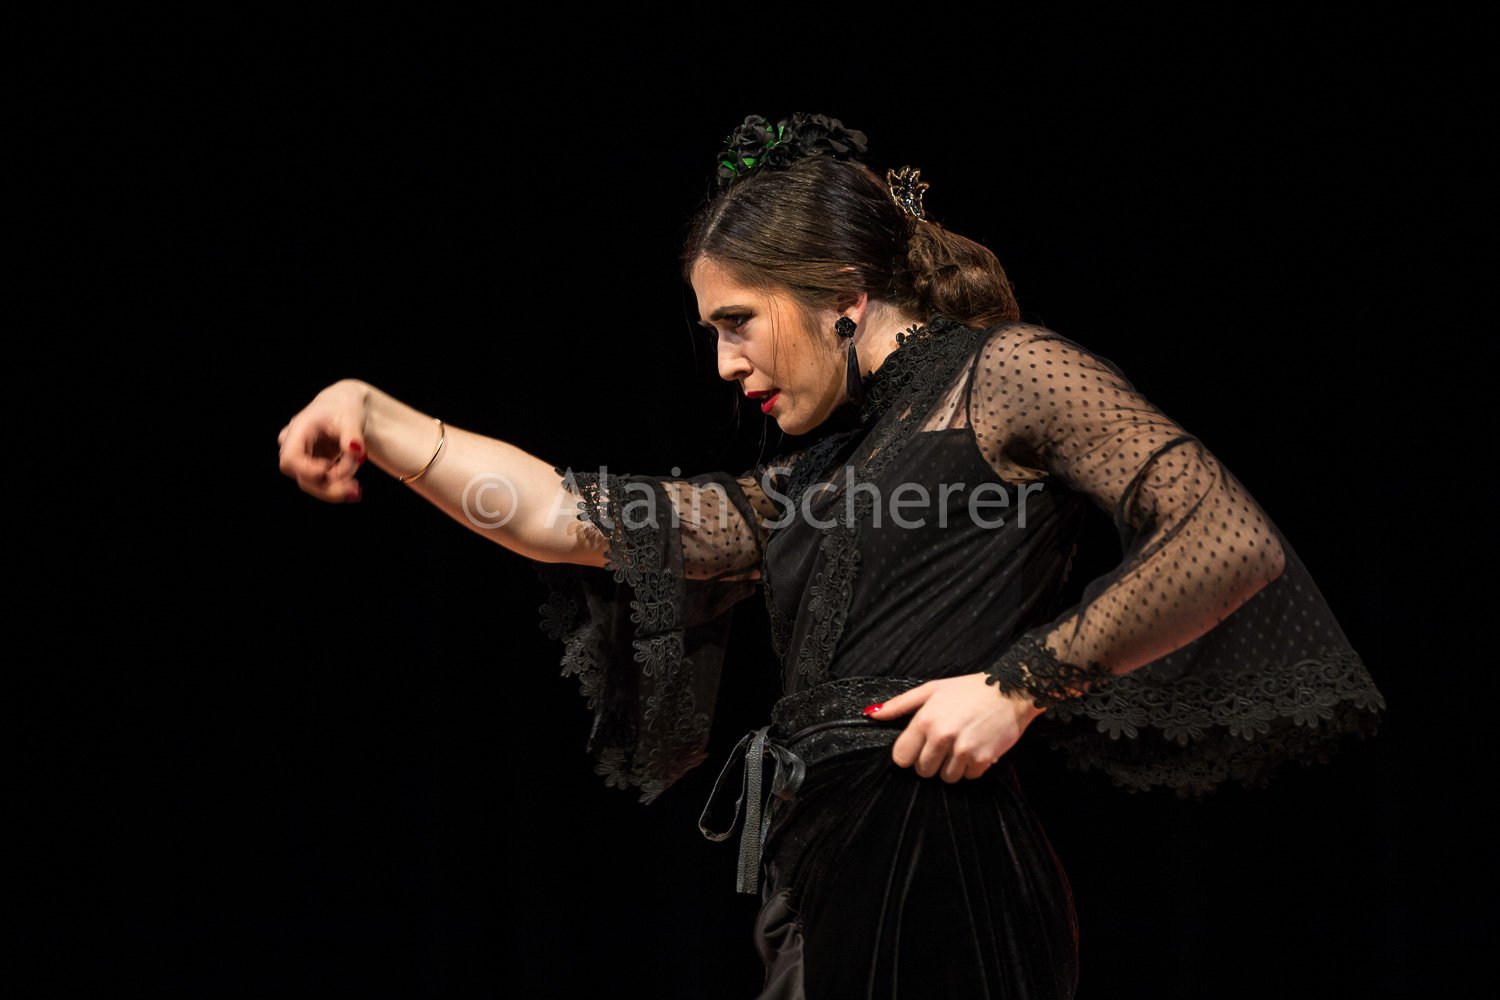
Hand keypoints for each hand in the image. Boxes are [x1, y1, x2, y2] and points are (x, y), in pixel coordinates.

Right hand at [278, 380, 368, 502]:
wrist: (345, 406)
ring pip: (310, 484)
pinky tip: (354, 488)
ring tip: (357, 489)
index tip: (330, 469)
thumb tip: (356, 451)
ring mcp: (300, 458)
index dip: (308, 470)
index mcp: (298, 429)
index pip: (290, 458)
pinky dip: (336, 487)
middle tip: (355, 491)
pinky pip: (319, 483)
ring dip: (335, 489)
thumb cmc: (345, 407)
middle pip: (302, 477)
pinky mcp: (310, 466)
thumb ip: (353, 435)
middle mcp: (293, 446)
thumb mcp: (351, 418)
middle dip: (328, 487)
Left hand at [871, 673, 1046, 782]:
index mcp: (925, 720)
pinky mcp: (982, 759)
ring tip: (961, 746)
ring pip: (945, 777)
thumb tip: (872, 715)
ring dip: (951, 767)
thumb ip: (900, 705)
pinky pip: (968, 777)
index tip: (919, 748)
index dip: (909, 755)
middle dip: (931, 762)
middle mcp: (942, 736)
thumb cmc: (970, 689)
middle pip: (923, 770)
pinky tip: (976, 749)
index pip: (901, 757)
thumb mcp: (932, 689)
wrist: (1011, 691)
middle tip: (944, 745)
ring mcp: (963, 750)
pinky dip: (971, 768)